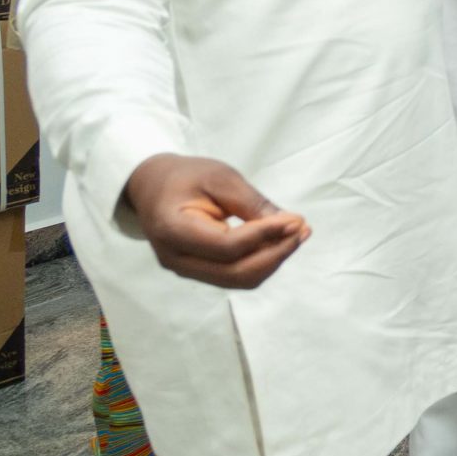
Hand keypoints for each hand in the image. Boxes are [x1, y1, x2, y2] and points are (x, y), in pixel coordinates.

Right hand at [123, 154, 308, 288]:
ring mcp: (186, 269)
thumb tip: (292, 225)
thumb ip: (252, 203)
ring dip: (273, 259)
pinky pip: (236, 275)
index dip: (265, 236)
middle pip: (236, 271)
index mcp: (172, 230)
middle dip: (276, 253)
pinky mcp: (199, 271)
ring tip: (298, 233)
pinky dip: (262, 261)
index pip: (227, 247)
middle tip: (303, 229)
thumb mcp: (220, 178)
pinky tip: (280, 241)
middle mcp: (176, 258)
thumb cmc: (185, 177)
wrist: (153, 186)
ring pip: (239, 279)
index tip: (296, 220)